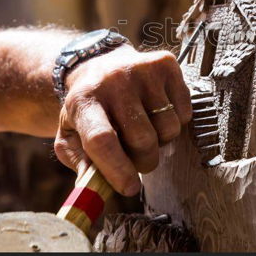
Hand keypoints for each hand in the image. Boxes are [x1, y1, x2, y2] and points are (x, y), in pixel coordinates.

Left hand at [53, 46, 190, 195]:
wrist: (102, 64)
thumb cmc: (90, 107)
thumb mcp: (71, 135)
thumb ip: (82, 165)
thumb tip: (98, 191)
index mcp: (83, 101)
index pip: (102, 139)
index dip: (118, 169)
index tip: (129, 188)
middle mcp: (113, 80)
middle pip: (142, 139)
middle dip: (143, 161)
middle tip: (136, 159)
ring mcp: (142, 70)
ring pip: (168, 129)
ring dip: (160, 141)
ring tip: (145, 130)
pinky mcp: (166, 64)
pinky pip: (184, 113)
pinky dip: (175, 121)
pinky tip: (157, 112)